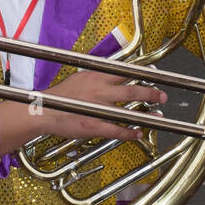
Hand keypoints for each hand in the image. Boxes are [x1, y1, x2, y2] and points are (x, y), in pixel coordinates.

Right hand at [0, 69, 165, 152]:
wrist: (42, 110)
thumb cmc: (60, 95)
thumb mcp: (80, 77)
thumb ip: (98, 76)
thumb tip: (114, 72)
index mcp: (95, 75)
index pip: (124, 71)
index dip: (142, 74)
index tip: (155, 75)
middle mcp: (98, 89)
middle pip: (131, 90)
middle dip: (150, 94)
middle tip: (162, 97)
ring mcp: (96, 108)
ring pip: (127, 110)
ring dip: (146, 113)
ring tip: (158, 115)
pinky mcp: (92, 125)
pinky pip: (116, 129)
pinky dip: (130, 132)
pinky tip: (139, 133)